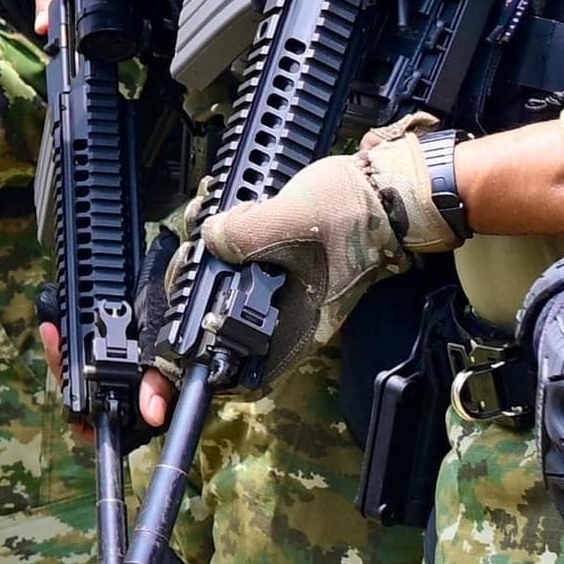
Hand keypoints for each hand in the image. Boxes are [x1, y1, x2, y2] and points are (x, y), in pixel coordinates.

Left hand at [193, 117, 458, 388]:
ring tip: (202, 222)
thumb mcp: (290, 221)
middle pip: (224, 327)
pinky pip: (245, 263)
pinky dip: (227, 243)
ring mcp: (287, 290)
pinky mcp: (285, 263)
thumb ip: (243, 234)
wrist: (393, 189)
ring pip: (231, 289)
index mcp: (293, 328)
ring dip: (209, 260)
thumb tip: (209, 239)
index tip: (170, 353)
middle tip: (190, 254)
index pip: (238, 374)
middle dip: (196, 291)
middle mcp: (287, 318)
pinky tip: (220, 212)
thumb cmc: (354, 216)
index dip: (199, 371)